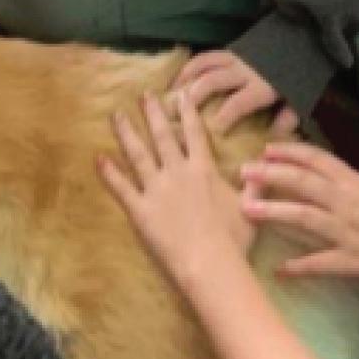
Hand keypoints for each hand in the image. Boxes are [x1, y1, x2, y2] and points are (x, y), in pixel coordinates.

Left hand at [98, 90, 251, 290]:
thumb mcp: (249, 207)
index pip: (195, 134)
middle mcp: (177, 172)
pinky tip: (98, 158)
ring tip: (117, 115)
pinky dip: (109, 172)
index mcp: (204, 170)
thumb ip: (251, 185)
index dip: (187, 112)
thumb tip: (259, 169)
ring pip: (138, 154)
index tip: (181, 94)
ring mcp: (157, 189)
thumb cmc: (233, 240)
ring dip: (126, 133)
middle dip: (152, 113)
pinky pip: (121, 187)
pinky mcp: (140, 209)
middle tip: (143, 95)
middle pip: (162, 136)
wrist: (211, 263)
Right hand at [179, 48, 300, 136]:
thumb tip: (273, 135)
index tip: (213, 131)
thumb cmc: (299, 74)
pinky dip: (189, 67)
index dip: (223, 118)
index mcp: (261, 86)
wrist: (302, 38)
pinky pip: (205, 57)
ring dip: (184, 79)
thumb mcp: (300, 99)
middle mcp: (242, 71)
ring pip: (203, 65)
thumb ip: (287, 117)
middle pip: (211, 81)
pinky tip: (178, 79)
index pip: (237, 103)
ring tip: (169, 95)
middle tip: (176, 113)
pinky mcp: (230, 50)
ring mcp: (234, 58)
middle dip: (193, 97)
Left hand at [238, 142, 358, 284]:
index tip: (267, 149)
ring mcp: (350, 233)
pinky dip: (299, 267)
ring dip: (273, 212)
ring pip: (304, 217)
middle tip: (244, 172)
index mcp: (358, 184)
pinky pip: (321, 264)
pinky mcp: (354, 262)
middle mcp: (350, 203)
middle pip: (303, 183)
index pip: (318, 160)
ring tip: (247, 208)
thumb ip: (354, 188)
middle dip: (271, 175)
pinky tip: (279, 269)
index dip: (290, 152)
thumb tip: (328, 182)